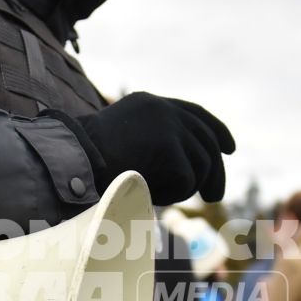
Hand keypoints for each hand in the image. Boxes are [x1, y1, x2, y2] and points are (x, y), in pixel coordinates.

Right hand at [61, 92, 235, 202]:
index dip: (216, 130)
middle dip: (215, 171)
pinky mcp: (169, 144)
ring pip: (200, 164)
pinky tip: (148, 193)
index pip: (194, 113)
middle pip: (206, 140)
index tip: (229, 149)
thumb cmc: (88, 165)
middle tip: (215, 196)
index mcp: (149, 103)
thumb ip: (157, 146)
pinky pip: (187, 180)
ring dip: (184, 188)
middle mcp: (162, 108)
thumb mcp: (125, 146)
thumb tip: (195, 168)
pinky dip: (172, 195)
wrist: (71, 166)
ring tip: (155, 194)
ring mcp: (167, 123)